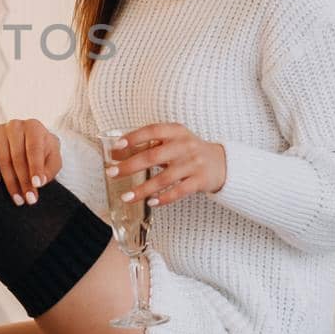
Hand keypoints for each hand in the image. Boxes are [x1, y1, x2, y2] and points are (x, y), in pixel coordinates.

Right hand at [0, 118, 61, 205]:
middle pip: (17, 157)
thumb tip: (39, 182)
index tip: (37, 186)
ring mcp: (0, 129)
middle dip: (24, 181)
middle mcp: (16, 125)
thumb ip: (49, 169)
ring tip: (18, 199)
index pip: (33, 149)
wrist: (32, 140)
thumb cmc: (44, 151)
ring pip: (3, 159)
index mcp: (34, 127)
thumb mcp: (53, 159)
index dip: (35, 168)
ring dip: (10, 182)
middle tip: (28, 199)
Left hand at [105, 123, 226, 207]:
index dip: (134, 137)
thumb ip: (149, 145)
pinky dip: (164, 198)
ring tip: (126, 197)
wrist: (222, 163)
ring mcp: (194, 163)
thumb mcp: (173, 141)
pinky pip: (179, 191)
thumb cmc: (188, 151)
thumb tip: (117, 153)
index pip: (152, 131)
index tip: (116, 147)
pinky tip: (150, 202)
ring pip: (164, 178)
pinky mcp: (200, 181)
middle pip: (154, 156)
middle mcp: (185, 146)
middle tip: (111, 173)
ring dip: (143, 189)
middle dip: (130, 165)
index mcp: (176, 131)